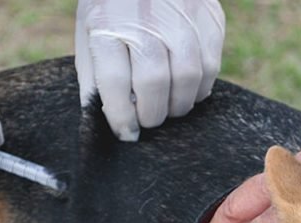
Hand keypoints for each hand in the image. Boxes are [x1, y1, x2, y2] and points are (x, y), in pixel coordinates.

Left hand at [75, 0, 224, 140]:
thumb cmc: (113, 7)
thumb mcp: (90, 33)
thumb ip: (96, 76)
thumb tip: (111, 119)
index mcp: (107, 24)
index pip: (116, 84)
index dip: (122, 118)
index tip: (126, 133)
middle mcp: (146, 19)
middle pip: (154, 82)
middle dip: (152, 114)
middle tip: (149, 120)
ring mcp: (182, 17)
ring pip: (188, 79)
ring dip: (178, 105)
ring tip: (168, 106)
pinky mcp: (210, 19)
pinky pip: (210, 68)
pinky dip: (199, 88)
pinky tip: (185, 87)